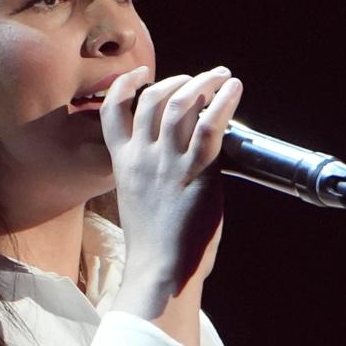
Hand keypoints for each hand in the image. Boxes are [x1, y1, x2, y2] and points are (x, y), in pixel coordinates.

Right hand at [99, 65, 241, 345]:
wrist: (160, 271)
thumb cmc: (154, 248)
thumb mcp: (137, 204)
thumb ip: (148, 178)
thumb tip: (174, 165)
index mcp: (123, 164)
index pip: (111, 112)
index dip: (124, 86)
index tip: (139, 74)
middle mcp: (142, 157)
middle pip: (152, 100)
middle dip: (176, 81)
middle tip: (197, 78)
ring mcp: (168, 163)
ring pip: (181, 105)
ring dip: (202, 83)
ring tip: (220, 75)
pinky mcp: (197, 172)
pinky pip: (210, 125)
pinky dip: (223, 101)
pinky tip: (233, 89)